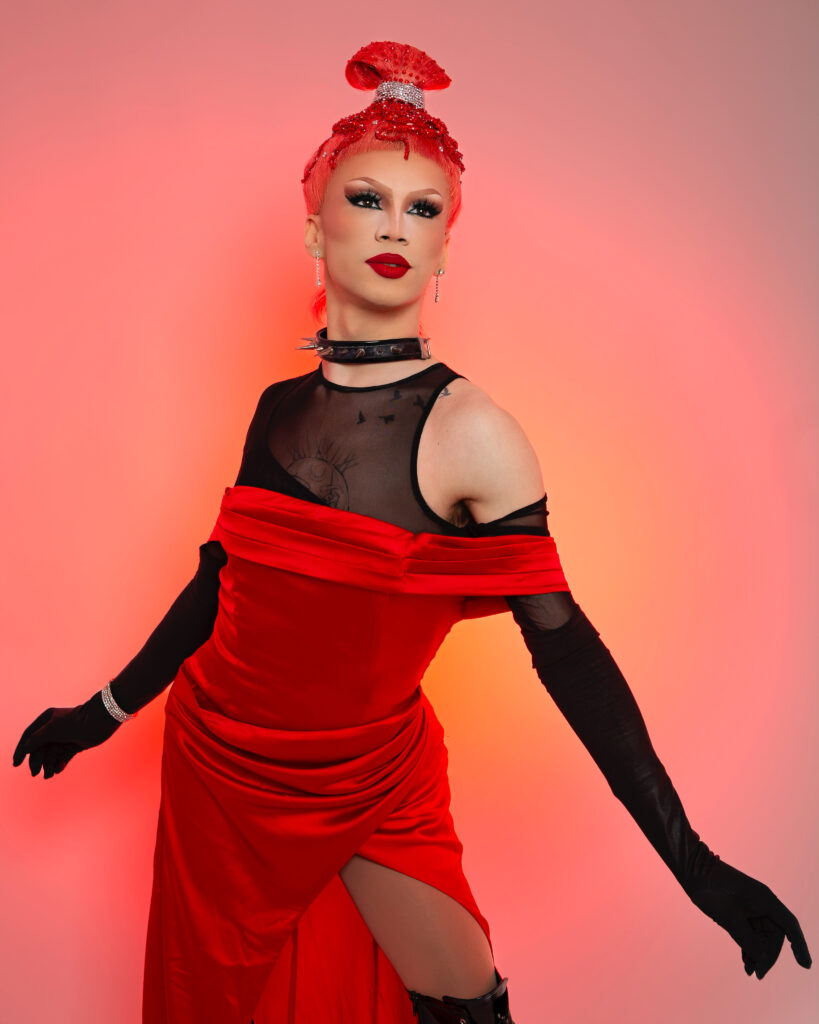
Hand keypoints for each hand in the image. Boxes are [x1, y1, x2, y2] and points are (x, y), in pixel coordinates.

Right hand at [12, 694, 121, 778]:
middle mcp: (54, 728)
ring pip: (51, 755)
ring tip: (49, 774)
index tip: (16, 764)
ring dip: (48, 765)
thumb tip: (25, 748)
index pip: (29, 737)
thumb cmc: (75, 722)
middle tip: (35, 773)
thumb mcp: (51, 730)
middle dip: (37, 761)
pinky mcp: (74, 745)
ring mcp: (64, 737)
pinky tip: (58, 769)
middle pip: (40, 748)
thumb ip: (36, 739)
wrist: (99, 721)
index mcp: (46, 720)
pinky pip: (62, 757)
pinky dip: (59, 764)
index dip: (21, 750)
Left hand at [686, 856, 811, 977]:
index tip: (804, 966)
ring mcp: (751, 906)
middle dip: (768, 955)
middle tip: (757, 974)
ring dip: (757, 953)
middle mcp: (762, 902)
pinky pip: (750, 931)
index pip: (789, 926)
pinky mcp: (740, 909)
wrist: (693, 868)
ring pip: (761, 935)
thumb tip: (761, 957)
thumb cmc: (710, 888)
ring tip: (749, 971)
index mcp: (765, 899)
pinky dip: (748, 945)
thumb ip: (746, 938)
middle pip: (774, 935)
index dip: (799, 946)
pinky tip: (745, 960)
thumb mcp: (728, 916)